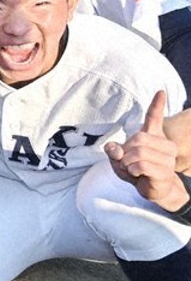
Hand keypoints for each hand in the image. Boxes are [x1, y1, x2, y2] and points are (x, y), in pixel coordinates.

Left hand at [105, 91, 188, 210]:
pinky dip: (131, 170)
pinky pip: (140, 165)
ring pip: (138, 153)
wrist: (154, 189)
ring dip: (126, 164)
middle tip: (125, 163)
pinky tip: (136, 174)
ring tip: (131, 170)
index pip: (155, 118)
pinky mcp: (165, 171)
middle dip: (124, 152)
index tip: (160, 91)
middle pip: (137, 139)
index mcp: (154, 137)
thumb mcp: (119, 160)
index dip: (156, 104)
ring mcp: (168, 158)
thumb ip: (114, 151)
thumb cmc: (137, 171)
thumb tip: (113, 148)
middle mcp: (165, 145)